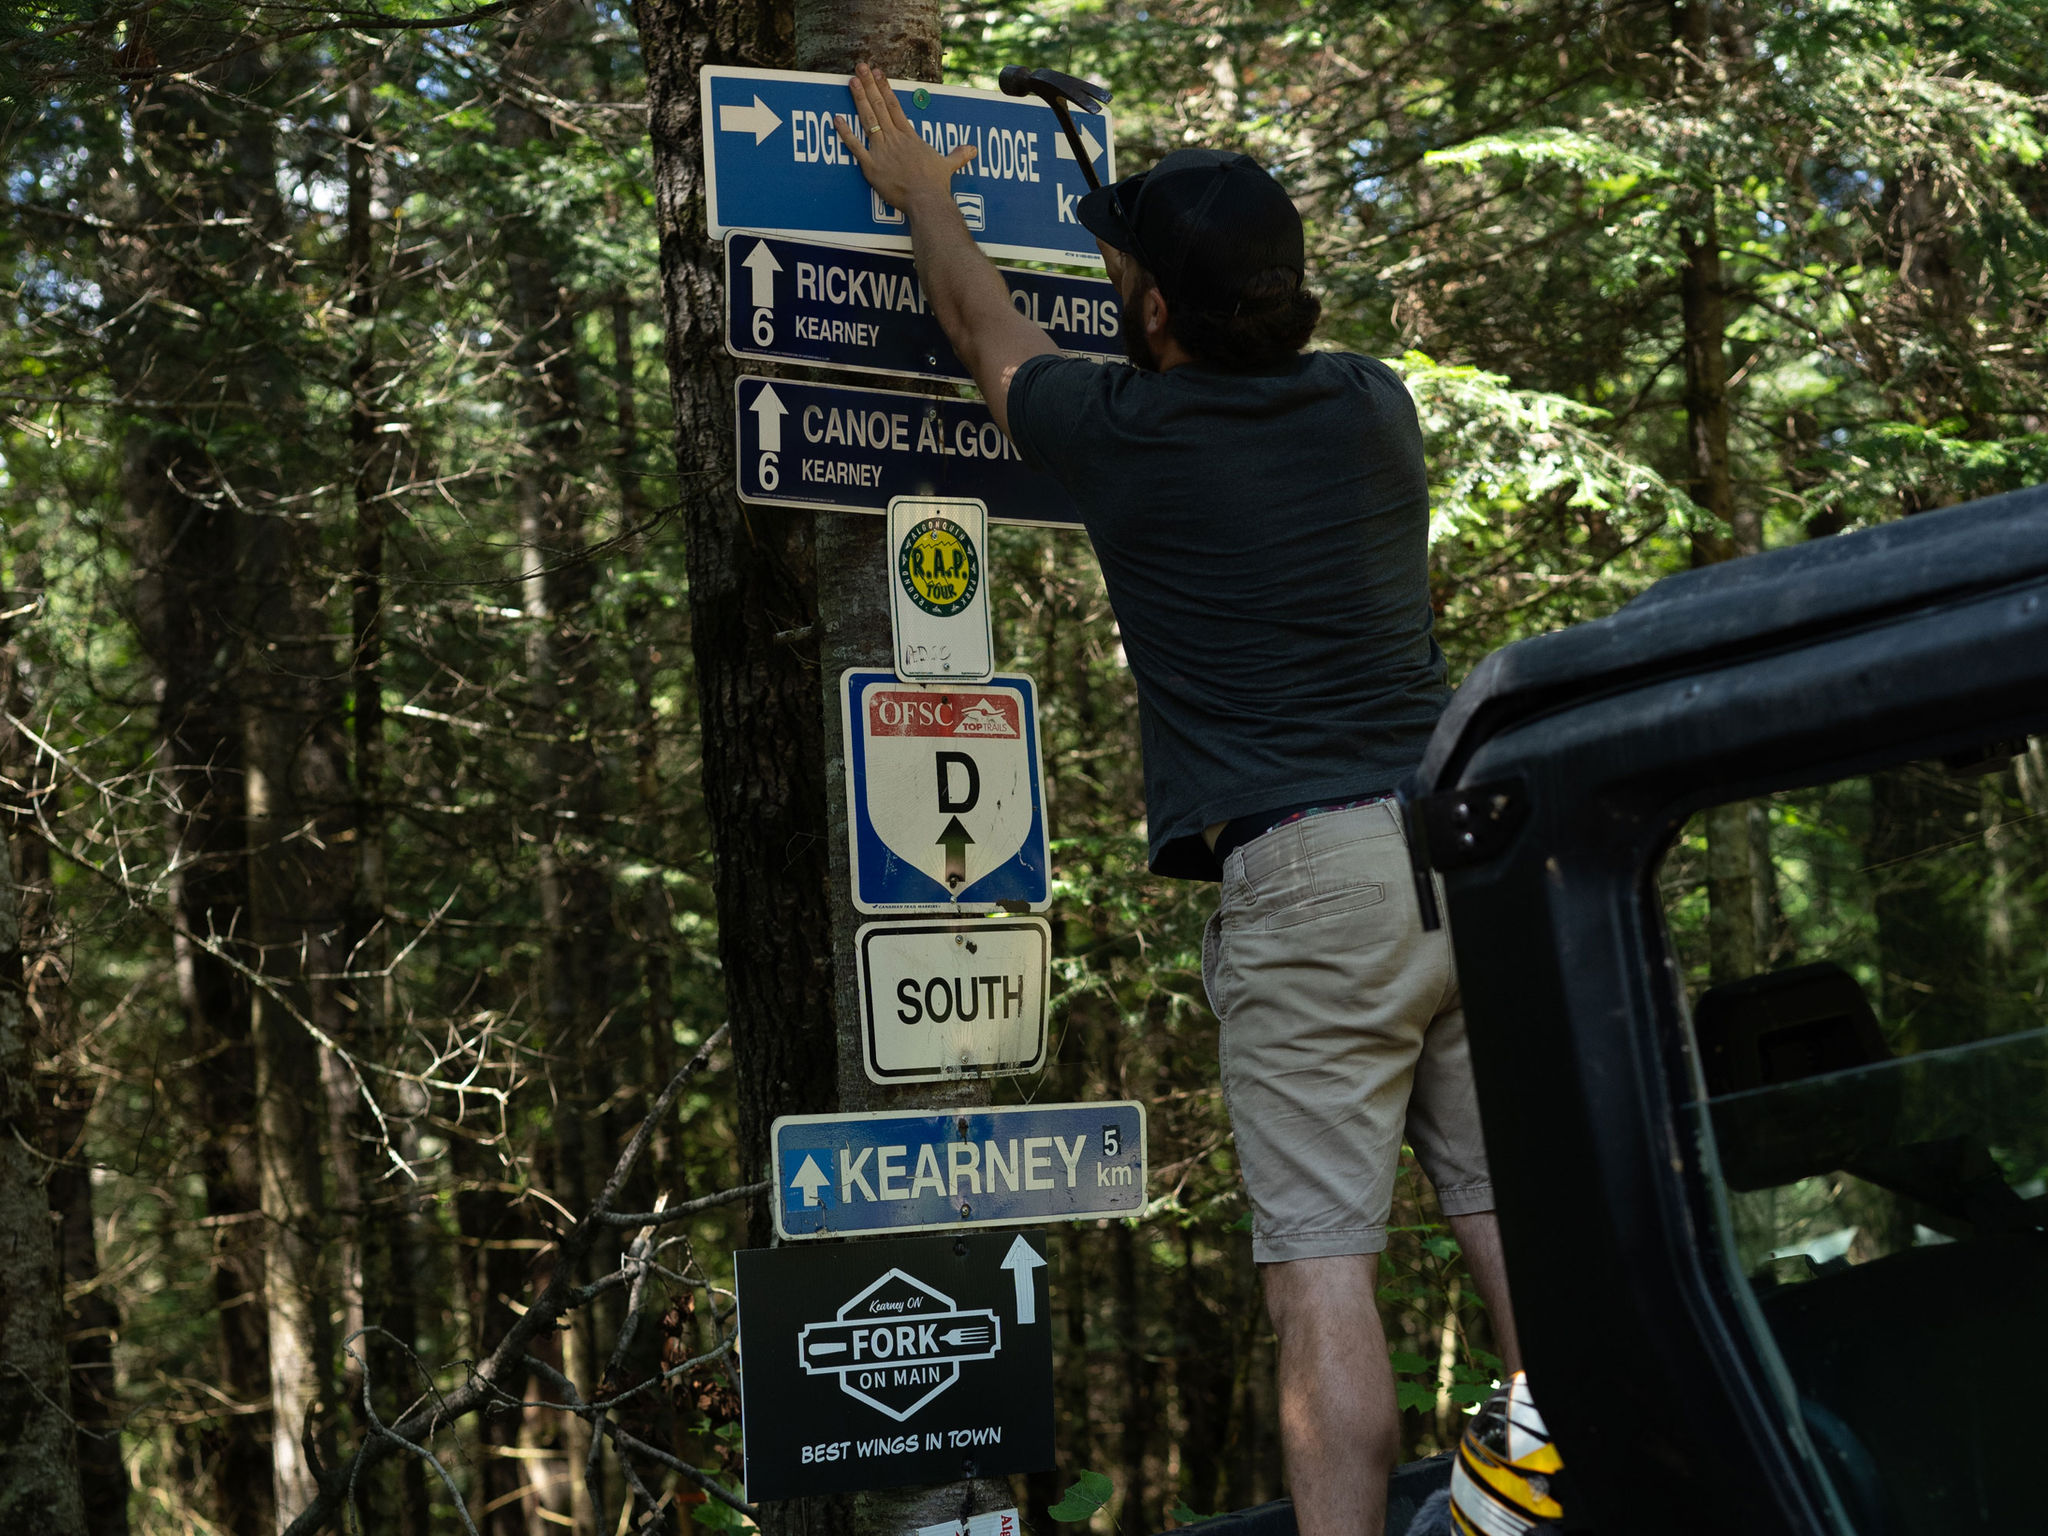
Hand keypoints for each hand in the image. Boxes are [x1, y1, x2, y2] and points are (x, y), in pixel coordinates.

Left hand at [834, 63, 976, 217]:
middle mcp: (894, 139)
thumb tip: (972, 150)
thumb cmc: (936, 184)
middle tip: (860, 66)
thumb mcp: (948, 166)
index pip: (895, 106)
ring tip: (852, 81)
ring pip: (868, 120)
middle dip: (869, 85)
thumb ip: (957, 155)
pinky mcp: (871, 166)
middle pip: (879, 106)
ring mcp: (881, 151)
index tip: (878, 73)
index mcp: (909, 137)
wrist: (926, 200)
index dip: (885, 88)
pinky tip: (837, 119)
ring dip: (859, 99)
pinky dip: (845, 133)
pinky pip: (855, 147)